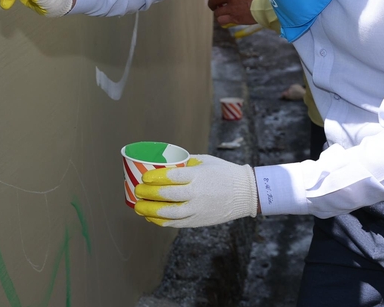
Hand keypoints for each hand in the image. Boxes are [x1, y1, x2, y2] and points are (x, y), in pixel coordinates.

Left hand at [134, 154, 257, 227]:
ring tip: (138, 207)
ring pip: (169, 213)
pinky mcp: (199, 221)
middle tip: (137, 190)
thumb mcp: (206, 161)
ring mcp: (198, 209)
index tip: (144, 177)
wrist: (246, 193)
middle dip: (148, 193)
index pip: (171, 176)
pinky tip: (151, 217)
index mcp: (198, 176)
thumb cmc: (224, 173)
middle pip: (167, 195)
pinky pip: (176, 223)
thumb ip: (186, 164)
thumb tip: (166, 163)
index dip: (155, 177)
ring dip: (150, 210)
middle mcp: (197, 194)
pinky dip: (161, 221)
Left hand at [208, 0, 264, 25]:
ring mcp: (233, 7)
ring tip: (220, 13)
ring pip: (216, 11)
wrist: (270, 5)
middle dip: (212, 3)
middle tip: (214, 5)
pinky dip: (222, 20)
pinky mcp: (236, 18)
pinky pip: (221, 20)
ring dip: (217, 12)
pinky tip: (225, 19)